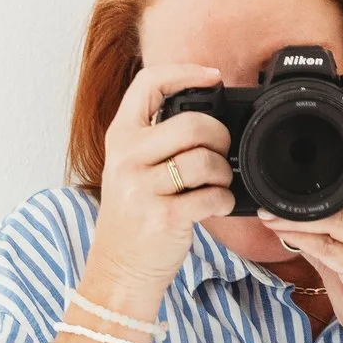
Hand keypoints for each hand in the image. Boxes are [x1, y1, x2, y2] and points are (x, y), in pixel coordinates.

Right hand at [83, 63, 235, 298]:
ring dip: (222, 173)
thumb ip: (155, 140)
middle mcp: (126, 159)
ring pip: (205, 159)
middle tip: (220, 154)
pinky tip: (215, 205)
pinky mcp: (162, 216)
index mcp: (120, 139)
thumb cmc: (132, 219)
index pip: (148, 84)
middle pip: (192, 123)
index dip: (186, 72)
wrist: (118, 270)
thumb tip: (206, 115)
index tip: (212, 77)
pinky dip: (223, 200)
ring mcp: (141, 188)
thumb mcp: (130, 170)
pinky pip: (211, 195)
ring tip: (215, 185)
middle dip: (219, 138)